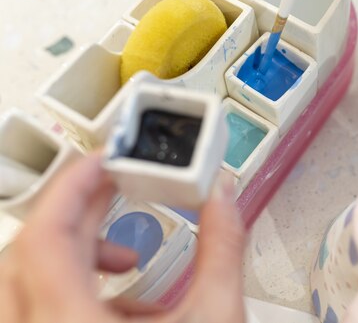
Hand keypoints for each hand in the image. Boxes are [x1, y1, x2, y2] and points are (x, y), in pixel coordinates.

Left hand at [0, 153, 245, 322]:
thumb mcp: (218, 322)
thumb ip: (223, 249)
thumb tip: (224, 197)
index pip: (45, 238)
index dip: (73, 187)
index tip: (107, 160)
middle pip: (28, 254)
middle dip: (80, 215)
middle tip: (121, 190)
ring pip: (24, 284)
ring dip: (75, 256)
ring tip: (129, 257)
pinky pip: (38, 311)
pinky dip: (77, 292)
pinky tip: (129, 305)